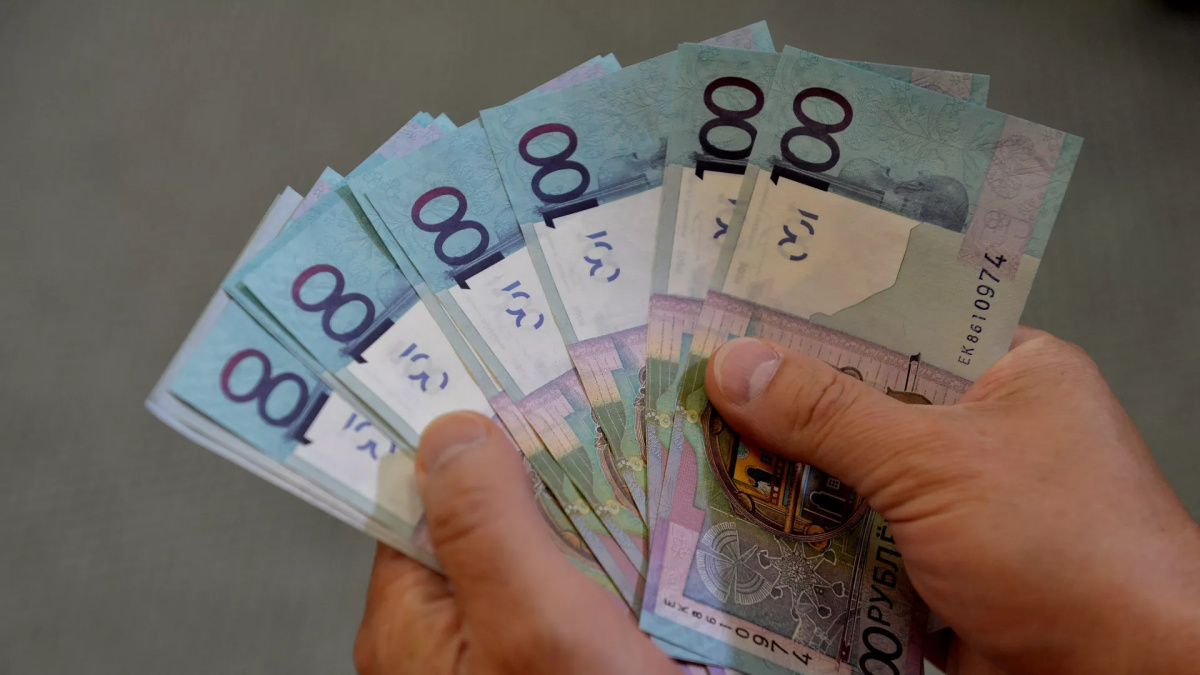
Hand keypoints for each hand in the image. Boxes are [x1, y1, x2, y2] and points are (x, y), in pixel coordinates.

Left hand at [353, 412, 677, 674]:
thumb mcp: (536, 623)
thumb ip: (486, 525)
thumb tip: (451, 429)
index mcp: (411, 624)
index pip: (420, 500)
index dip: (467, 443)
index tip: (519, 385)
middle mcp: (453, 640)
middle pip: (491, 523)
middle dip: (548, 475)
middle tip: (608, 414)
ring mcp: (513, 653)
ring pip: (548, 556)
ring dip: (596, 518)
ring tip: (654, 463)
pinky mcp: (568, 663)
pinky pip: (586, 595)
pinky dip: (622, 564)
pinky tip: (667, 536)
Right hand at [705, 327, 1199, 674]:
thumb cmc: (1067, 550)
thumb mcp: (936, 461)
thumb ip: (830, 412)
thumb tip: (737, 366)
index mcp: (1005, 372)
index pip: (894, 321)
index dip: (814, 315)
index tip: (735, 313)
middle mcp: (979, 430)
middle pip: (859, 401)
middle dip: (781, 403)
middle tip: (695, 384)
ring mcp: (953, 504)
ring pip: (846, 475)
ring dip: (783, 477)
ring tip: (696, 451)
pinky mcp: (928, 568)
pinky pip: (849, 540)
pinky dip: (801, 539)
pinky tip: (737, 525)